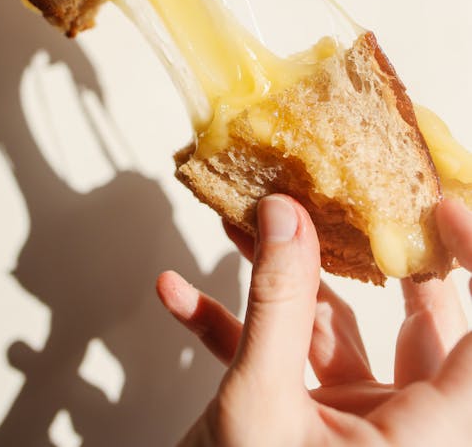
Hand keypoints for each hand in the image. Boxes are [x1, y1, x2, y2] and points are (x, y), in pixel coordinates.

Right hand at [157, 195, 471, 445]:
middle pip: (412, 315)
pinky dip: (235, 325)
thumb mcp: (260, 407)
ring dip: (286, 281)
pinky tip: (182, 297)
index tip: (444, 207)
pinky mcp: (311, 421)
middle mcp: (405, 427)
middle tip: (341, 202)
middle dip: (362, 252)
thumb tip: (285, 216)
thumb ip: (276, 305)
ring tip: (248, 230)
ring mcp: (356, 423)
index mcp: (430, 434)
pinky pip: (287, 358)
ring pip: (339, 327)